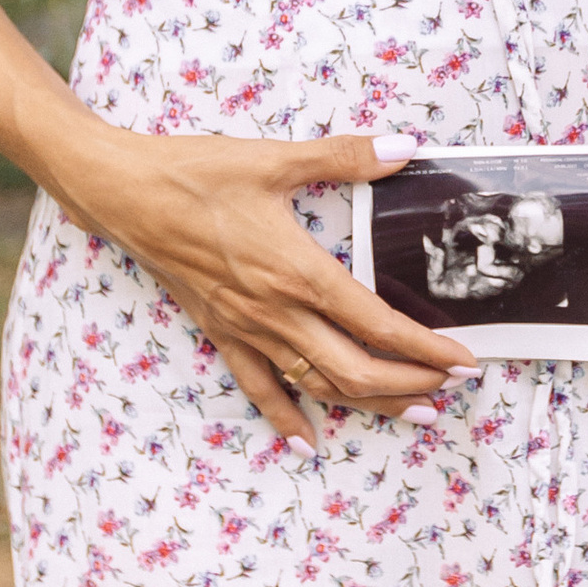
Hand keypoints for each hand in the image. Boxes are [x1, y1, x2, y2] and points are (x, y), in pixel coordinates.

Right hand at [64, 126, 472, 434]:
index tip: (464, 360)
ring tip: (411, 413)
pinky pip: (258, 387)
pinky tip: (308, 440)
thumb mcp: (275, 158)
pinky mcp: (221, 331)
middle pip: (355, 370)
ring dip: (367, 404)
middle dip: (409, 385)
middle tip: (449, 389)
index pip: (378, 325)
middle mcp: (275, 312)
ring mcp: (246, 328)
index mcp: (297, 272)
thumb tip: (406, 147)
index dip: (426, 349)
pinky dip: (286, 416)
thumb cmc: (195, 172)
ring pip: (316, 385)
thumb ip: (344, 156)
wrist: (123, 193)